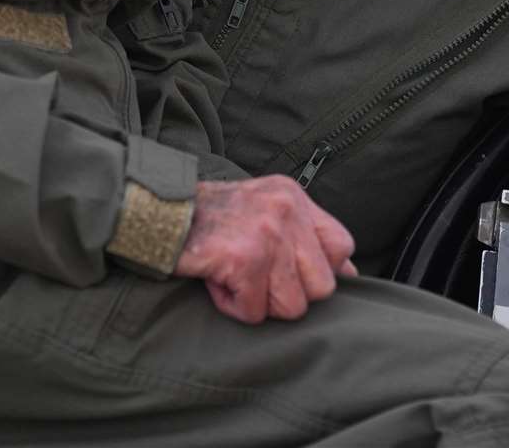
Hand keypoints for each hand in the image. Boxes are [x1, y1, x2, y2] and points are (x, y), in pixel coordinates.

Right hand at [173, 176, 357, 323]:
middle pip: (322, 287)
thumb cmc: (211, 219)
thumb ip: (305, 237)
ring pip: (292, 306)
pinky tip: (217, 281)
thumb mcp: (264, 210)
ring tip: (234, 276)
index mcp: (293, 196)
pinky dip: (232, 305)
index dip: (319, 271)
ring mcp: (268, 233)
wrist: (158, 212)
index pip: (342, 247)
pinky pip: (254, 312)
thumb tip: (350, 275)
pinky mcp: (245, 258)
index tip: (289, 271)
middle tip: (254, 275)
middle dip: (287, 293)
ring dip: (258, 301)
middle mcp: (287, 210)